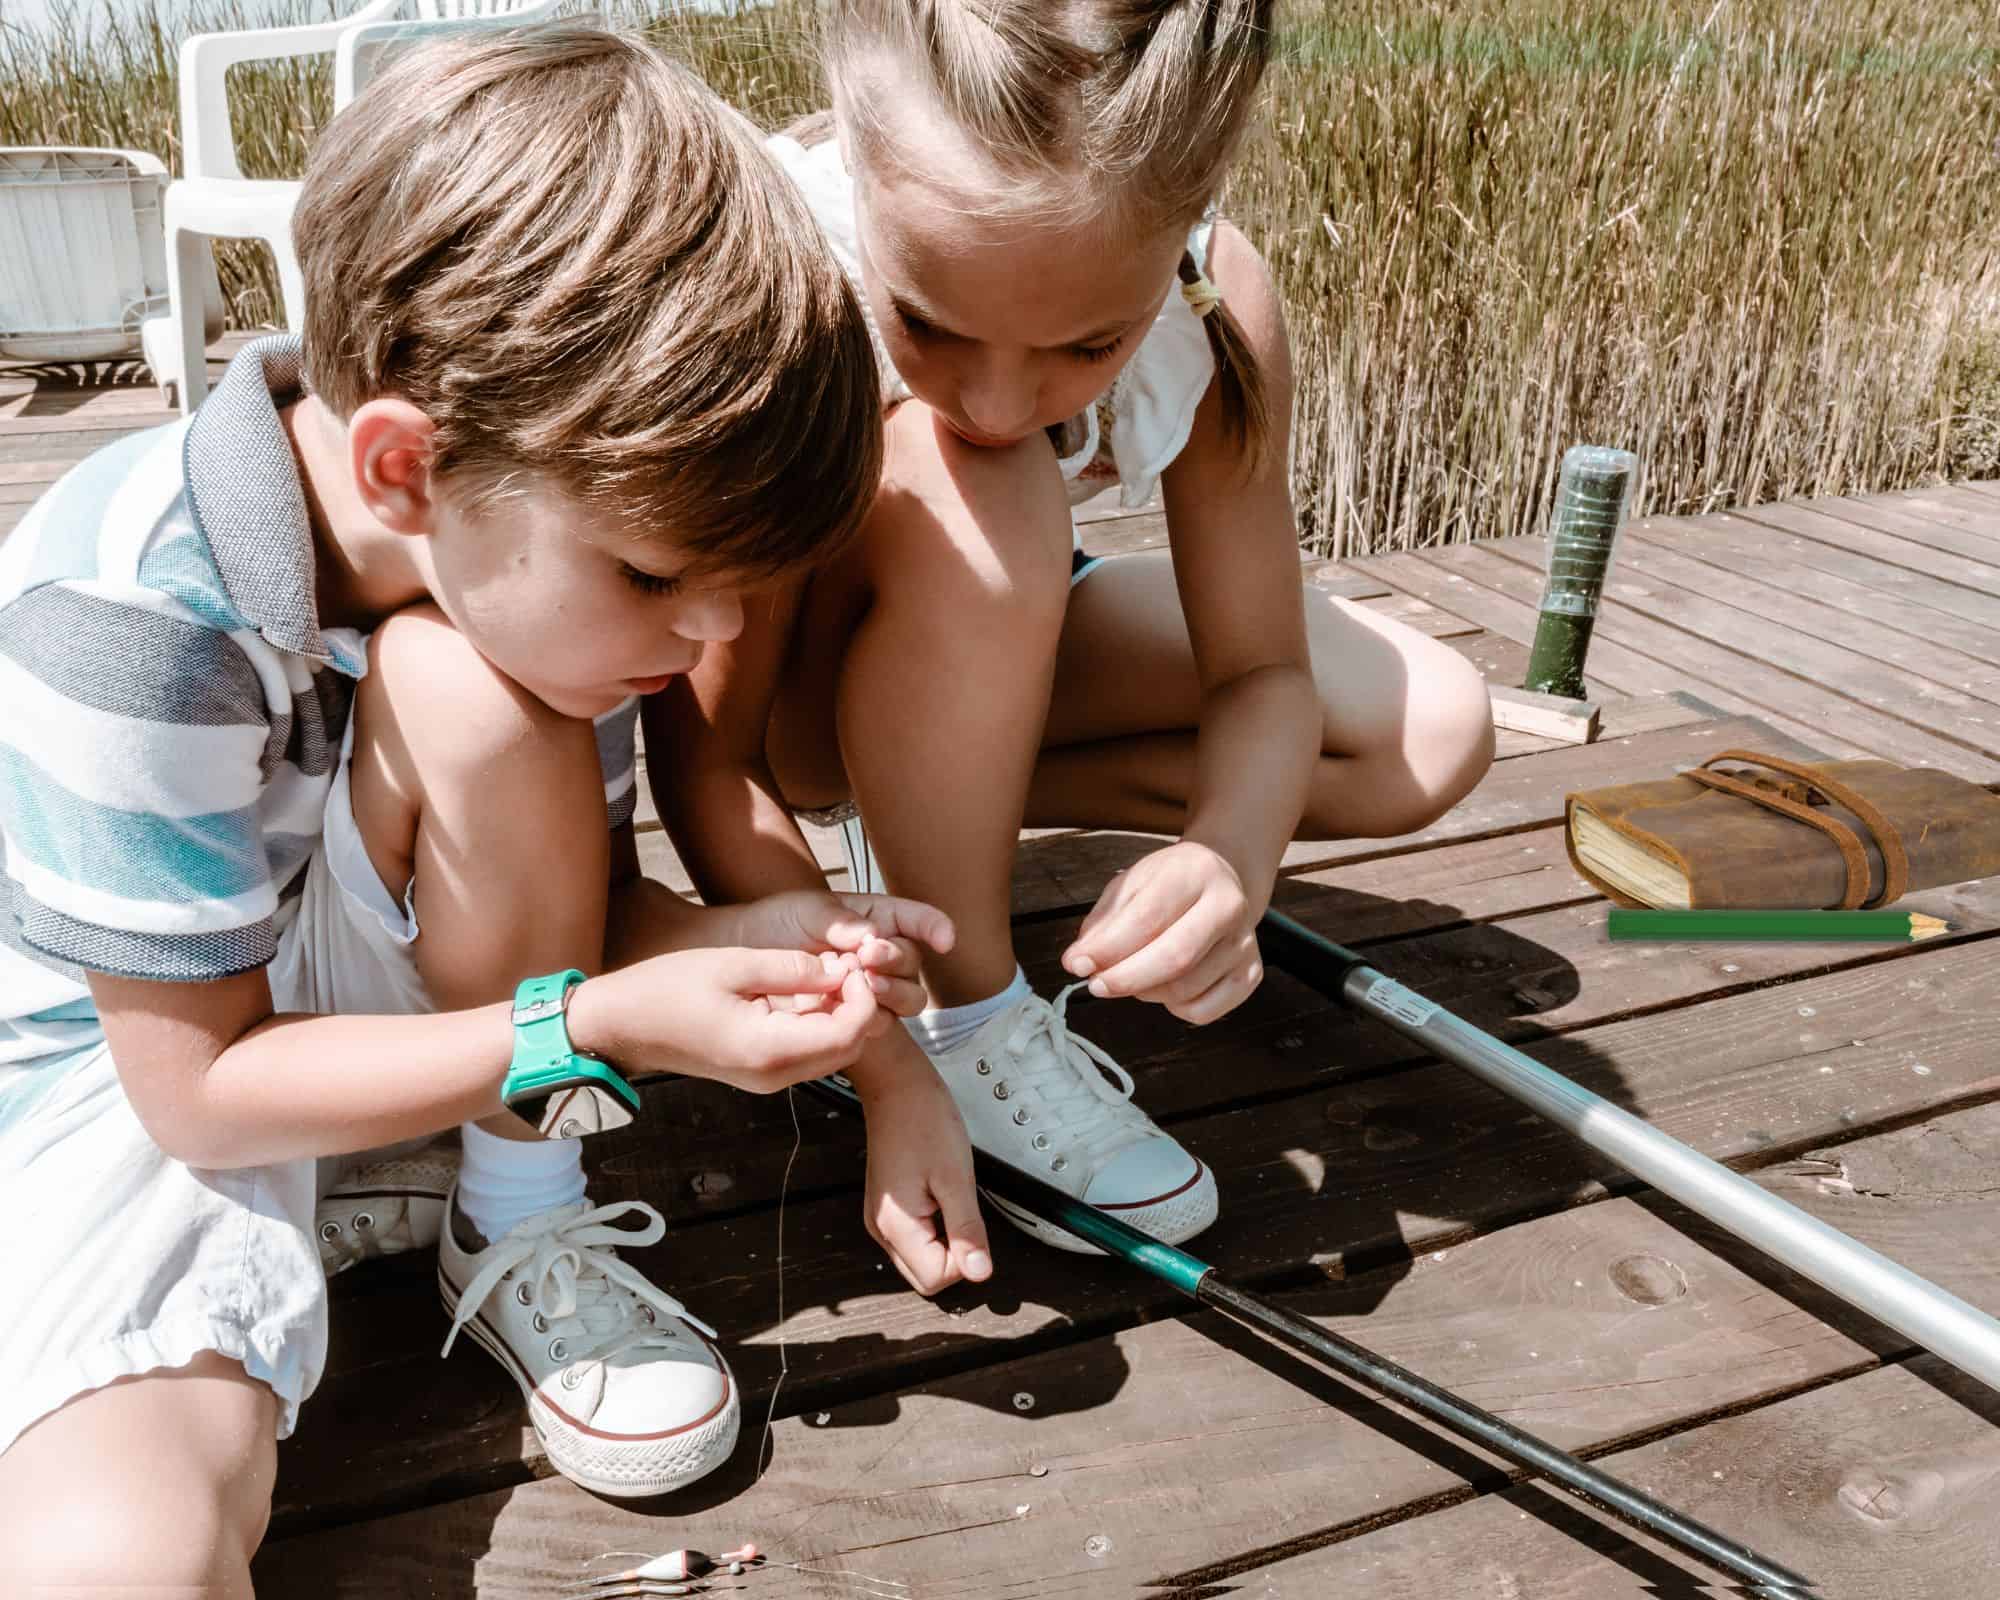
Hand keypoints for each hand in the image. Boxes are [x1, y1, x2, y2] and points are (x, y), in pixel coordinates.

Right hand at [570, 946, 894, 1094]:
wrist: (620, 1025)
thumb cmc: (666, 990)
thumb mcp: (733, 965)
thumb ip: (792, 968)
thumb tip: (839, 968)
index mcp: (769, 1050)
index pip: (848, 1033)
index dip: (864, 996)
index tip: (854, 962)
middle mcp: (774, 1075)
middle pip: (848, 1047)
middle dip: (860, 1006)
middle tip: (848, 964)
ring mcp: (767, 1078)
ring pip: (832, 1051)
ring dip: (842, 1014)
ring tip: (829, 972)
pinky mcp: (760, 1072)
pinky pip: (808, 1052)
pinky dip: (821, 1023)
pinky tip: (808, 990)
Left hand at [725, 890, 954, 1018]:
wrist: (746, 956)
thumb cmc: (777, 924)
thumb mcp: (807, 910)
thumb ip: (841, 921)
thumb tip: (872, 936)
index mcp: (876, 920)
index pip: (917, 921)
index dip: (935, 927)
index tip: (945, 939)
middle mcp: (880, 956)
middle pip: (914, 963)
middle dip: (898, 960)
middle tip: (868, 956)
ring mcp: (871, 988)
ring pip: (908, 998)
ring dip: (892, 991)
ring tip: (863, 983)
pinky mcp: (855, 1016)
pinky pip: (880, 1022)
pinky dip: (871, 1015)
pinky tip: (848, 1006)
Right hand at [857, 1057, 991, 1295]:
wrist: (896, 1084)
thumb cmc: (923, 1118)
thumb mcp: (957, 1177)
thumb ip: (968, 1230)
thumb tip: (981, 1273)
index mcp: (896, 1226)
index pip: (936, 1279)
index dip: (964, 1259)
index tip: (971, 1222)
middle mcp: (881, 1228)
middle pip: (925, 1276)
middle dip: (953, 1254)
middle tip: (962, 1210)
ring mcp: (880, 1218)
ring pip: (920, 1258)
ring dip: (943, 1240)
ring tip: (948, 1197)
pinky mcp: (886, 1207)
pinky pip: (914, 1237)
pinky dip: (934, 1227)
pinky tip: (939, 1195)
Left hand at [1061, 840, 1264, 1023]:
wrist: (1222, 878)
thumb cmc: (1170, 883)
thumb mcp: (1132, 884)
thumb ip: (1104, 922)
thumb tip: (1079, 962)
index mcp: (1195, 873)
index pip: (1148, 919)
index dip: (1108, 949)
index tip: (1076, 964)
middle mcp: (1228, 907)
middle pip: (1175, 959)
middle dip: (1126, 979)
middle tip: (1096, 985)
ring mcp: (1244, 943)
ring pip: (1185, 990)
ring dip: (1145, 991)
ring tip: (1133, 975)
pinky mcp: (1250, 974)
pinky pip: (1204, 1011)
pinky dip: (1174, 1008)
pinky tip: (1164, 987)